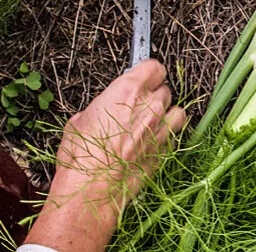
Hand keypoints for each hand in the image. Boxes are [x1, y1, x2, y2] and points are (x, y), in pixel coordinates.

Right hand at [24, 60, 183, 251]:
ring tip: (150, 123)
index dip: (148, 72)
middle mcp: (150, 106)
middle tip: (137, 107)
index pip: (153, 66)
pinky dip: (167, 135)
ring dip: (166, 114)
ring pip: (176, 110)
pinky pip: (175, 134)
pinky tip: (152, 141)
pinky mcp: (166, 150)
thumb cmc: (83, 156)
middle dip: (153, 96)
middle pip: (164, 89)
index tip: (143, 76)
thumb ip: (100, 108)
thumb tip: (101, 111)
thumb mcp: (80, 120)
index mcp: (128, 90)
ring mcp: (161, 128)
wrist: (93, 188)